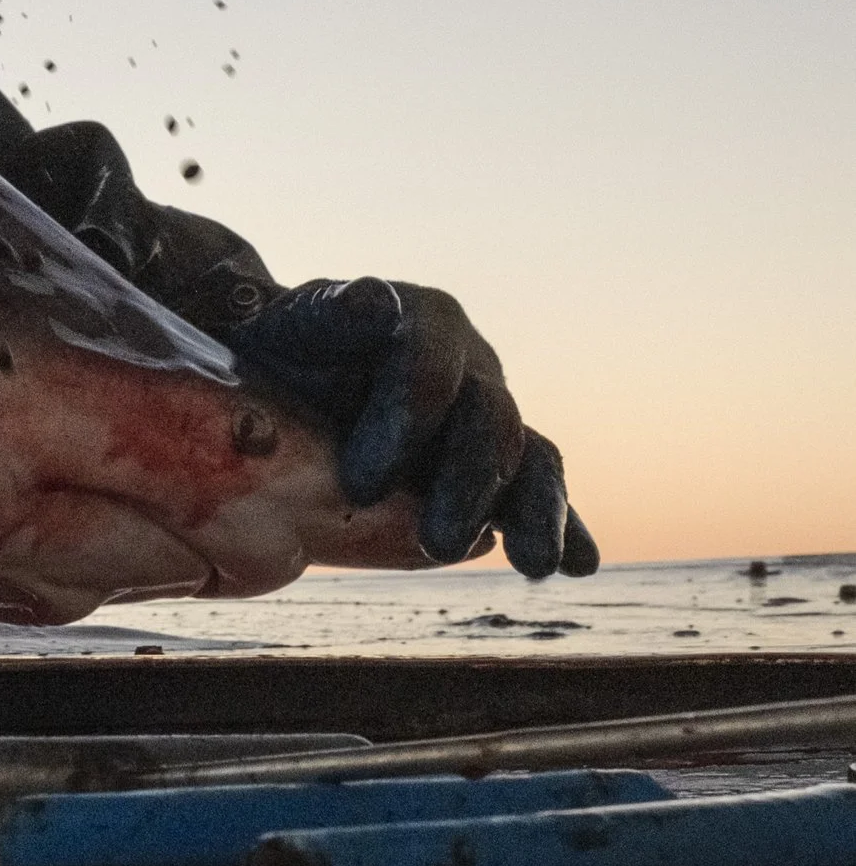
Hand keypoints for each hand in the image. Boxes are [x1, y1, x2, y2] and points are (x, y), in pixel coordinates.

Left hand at [218, 278, 597, 578]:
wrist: (287, 380)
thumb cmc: (288, 352)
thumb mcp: (293, 328)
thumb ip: (331, 316)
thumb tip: (376, 302)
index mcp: (425, 321)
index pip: (429, 364)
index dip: (405, 420)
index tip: (361, 484)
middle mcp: (470, 364)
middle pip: (488, 418)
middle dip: (466, 483)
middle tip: (438, 542)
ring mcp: (489, 414)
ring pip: (530, 456)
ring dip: (535, 511)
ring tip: (533, 563)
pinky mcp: (496, 465)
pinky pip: (537, 491)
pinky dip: (562, 526)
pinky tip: (578, 563)